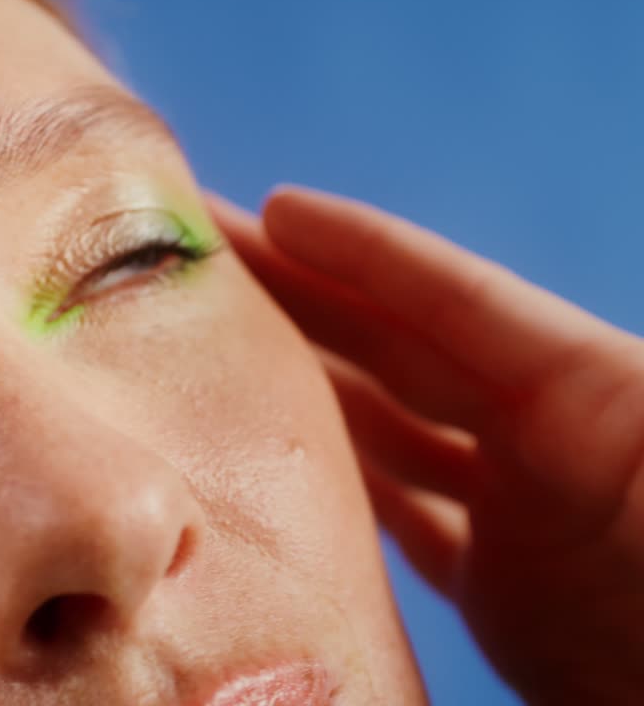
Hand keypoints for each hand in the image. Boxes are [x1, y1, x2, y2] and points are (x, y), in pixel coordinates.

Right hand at [209, 186, 643, 704]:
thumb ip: (584, 406)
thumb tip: (458, 428)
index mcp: (613, 406)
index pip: (462, 308)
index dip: (366, 254)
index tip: (268, 211)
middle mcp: (564, 448)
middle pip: (409, 349)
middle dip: (308, 292)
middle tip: (205, 255)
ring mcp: (534, 523)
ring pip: (395, 428)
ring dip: (308, 380)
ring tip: (214, 342)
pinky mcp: (513, 597)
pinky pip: (408, 515)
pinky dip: (344, 480)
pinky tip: (281, 461)